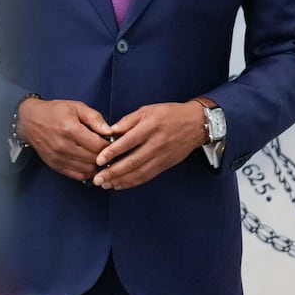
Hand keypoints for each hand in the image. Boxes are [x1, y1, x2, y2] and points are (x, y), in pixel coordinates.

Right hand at [18, 98, 113, 181]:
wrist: (29, 121)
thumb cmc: (53, 112)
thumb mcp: (75, 107)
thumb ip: (94, 118)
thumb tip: (110, 131)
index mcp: (70, 129)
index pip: (98, 145)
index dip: (110, 145)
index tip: (111, 141)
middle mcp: (63, 146)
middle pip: (94, 159)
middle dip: (105, 156)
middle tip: (108, 150)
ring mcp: (58, 158)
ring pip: (88, 169)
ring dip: (97, 165)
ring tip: (99, 157)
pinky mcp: (55, 165)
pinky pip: (78, 175)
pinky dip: (87, 172)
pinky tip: (89, 164)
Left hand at [92, 101, 208, 189]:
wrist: (196, 124)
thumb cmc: (169, 114)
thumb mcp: (147, 110)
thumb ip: (127, 121)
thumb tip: (110, 131)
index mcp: (150, 127)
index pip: (128, 142)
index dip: (112, 152)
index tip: (98, 160)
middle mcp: (156, 144)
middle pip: (132, 161)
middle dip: (113, 172)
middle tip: (98, 179)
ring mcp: (162, 156)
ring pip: (139, 172)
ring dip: (121, 180)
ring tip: (105, 185)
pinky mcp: (166, 165)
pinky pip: (147, 176)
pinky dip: (133, 182)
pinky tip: (120, 185)